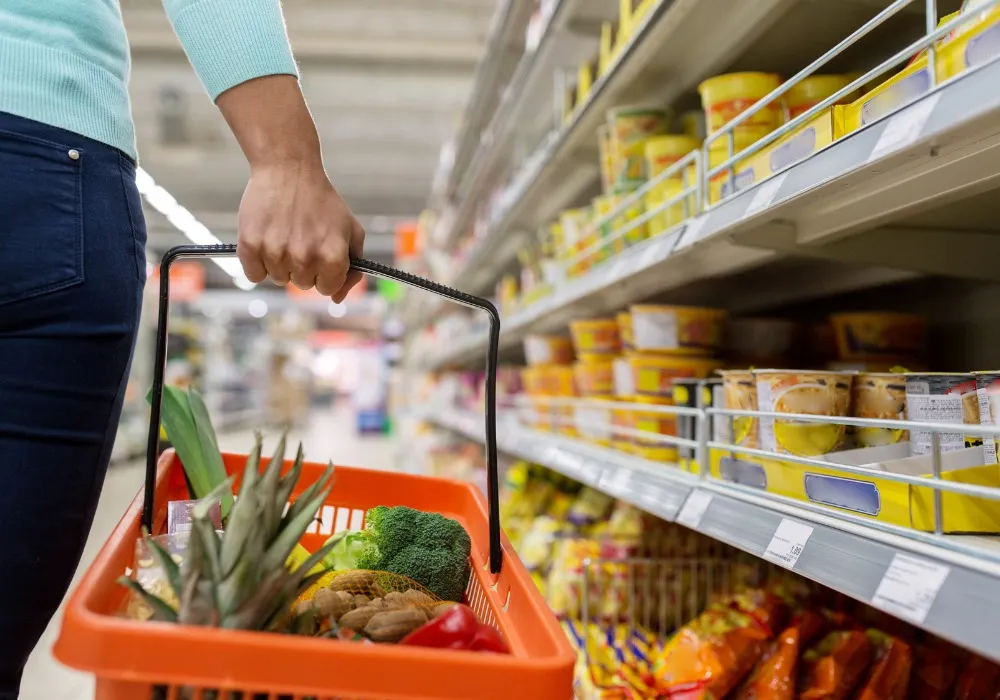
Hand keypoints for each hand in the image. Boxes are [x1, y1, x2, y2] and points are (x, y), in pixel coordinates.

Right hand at [236, 162, 364, 301]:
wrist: (289, 169)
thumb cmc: (322, 201)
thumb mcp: (351, 230)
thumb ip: (353, 268)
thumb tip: (337, 298)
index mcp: (331, 256)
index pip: (328, 289)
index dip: (326, 273)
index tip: (321, 255)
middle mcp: (304, 257)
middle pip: (303, 285)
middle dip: (304, 267)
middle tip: (302, 239)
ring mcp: (275, 252)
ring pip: (278, 279)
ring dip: (281, 263)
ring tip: (285, 234)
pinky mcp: (250, 245)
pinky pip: (254, 274)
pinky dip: (258, 263)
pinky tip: (267, 239)